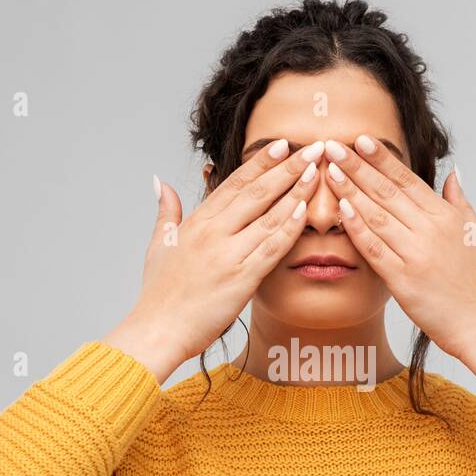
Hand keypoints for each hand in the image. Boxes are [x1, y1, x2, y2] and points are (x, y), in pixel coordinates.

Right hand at [104, 138, 325, 381]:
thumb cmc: (160, 293)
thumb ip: (167, 211)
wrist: (158, 330)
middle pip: (257, 192)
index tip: (283, 145)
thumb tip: (162, 183)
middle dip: (288, 168)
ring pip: (269, 216)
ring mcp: (228, 254)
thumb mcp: (160, 244)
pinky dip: (289, 228)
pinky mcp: (241, 278)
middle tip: (313, 148)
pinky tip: (305, 211)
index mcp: (197, 222)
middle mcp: (213, 232)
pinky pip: (271, 248)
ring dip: (296, 192)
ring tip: (317, 172)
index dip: (262, 162)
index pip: (235, 183)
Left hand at [319, 136, 475, 383]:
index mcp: (446, 217)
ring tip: (330, 170)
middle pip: (387, 192)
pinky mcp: (403, 280)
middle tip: (334, 145)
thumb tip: (452, 173)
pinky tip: (341, 210)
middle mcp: (430, 231)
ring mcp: (416, 255)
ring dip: (351, 191)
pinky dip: (358, 228)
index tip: (361, 140)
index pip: (407, 180)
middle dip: (358, 166)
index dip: (382, 159)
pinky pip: (375, 249)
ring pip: (377, 215)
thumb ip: (460, 201)